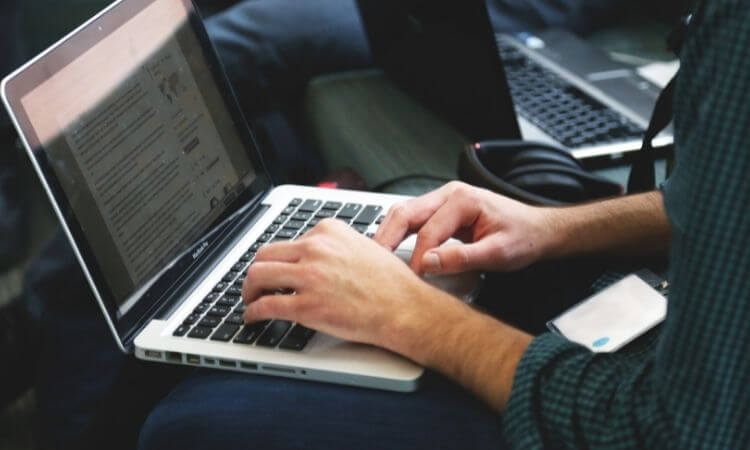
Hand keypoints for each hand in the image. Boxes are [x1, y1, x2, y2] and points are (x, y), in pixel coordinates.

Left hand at [241, 219, 464, 351]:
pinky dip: (253, 312)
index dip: (280, 259)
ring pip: (258, 276)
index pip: (288, 240)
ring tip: (251, 300)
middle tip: (256, 284)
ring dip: (249, 290)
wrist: (404, 308)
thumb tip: (315, 257)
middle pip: (265, 254)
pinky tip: (253, 317)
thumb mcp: (363, 246)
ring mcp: (309, 277)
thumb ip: (335, 247)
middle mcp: (316, 249)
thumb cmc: (391, 283)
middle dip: (256, 272)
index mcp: (329, 231)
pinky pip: (266, 305)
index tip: (277, 269)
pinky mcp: (306, 305)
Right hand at [374, 181, 552, 274]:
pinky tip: (389, 249)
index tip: (412, 279)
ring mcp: (443, 200)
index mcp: (463, 200)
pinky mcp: (441, 211)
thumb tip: (428, 262)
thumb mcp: (498, 253)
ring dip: (388, 233)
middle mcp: (449, 194)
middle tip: (372, 262)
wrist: (538, 230)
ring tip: (375, 257)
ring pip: (404, 213)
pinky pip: (413, 219)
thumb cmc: (523, 237)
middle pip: (405, 212)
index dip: (417, 258)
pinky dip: (398, 233)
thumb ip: (462, 258)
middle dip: (386, 237)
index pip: (428, 231)